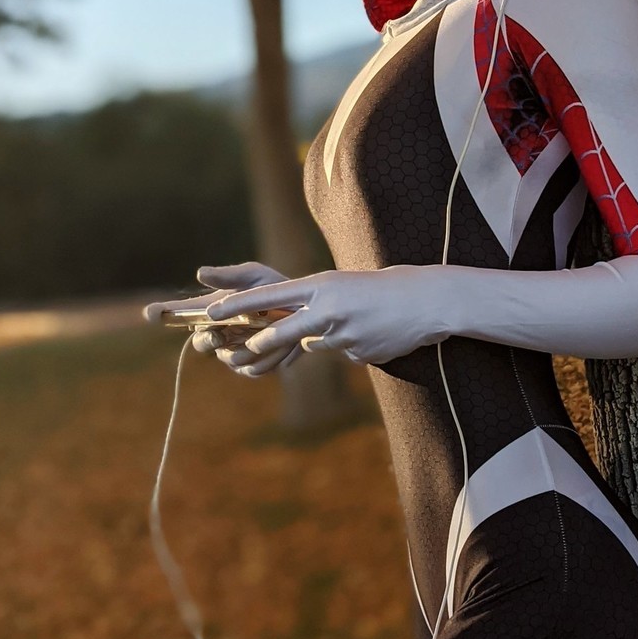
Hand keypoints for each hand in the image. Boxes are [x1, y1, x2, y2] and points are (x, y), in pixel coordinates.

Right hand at [144, 262, 303, 376]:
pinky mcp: (254, 366)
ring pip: (230, 358)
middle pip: (201, 343)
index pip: (179, 313)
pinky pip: (252, 369)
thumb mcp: (255, 276)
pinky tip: (283, 344)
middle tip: (219, 332)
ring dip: (252, 346)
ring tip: (273, 331)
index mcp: (213, 309)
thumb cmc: (275, 287)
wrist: (305, 308)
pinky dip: (268, 357)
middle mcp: (218, 333)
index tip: (149, 313)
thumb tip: (199, 272)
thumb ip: (229, 276)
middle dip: (208, 339)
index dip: (161, 313)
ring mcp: (234, 352)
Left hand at [204, 265, 452, 367]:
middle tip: (240, 350)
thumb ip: (317, 307)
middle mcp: (328, 308)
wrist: (426, 300)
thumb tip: (301, 338)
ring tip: (354, 322)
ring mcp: (343, 333)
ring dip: (328, 338)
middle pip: (283, 330)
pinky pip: (344, 354)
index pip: (270, 295)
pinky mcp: (358, 354)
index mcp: (322, 285)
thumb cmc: (382, 288)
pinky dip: (355, 345)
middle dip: (261, 342)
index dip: (239, 304)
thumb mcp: (343, 287)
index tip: (211, 310)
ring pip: (316, 344)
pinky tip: (376, 333)